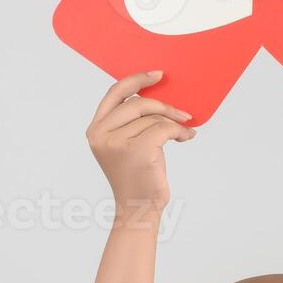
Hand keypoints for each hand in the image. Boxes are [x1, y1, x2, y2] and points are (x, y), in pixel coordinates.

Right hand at [85, 70, 195, 213]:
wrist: (139, 208)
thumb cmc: (137, 175)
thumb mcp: (128, 143)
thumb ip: (133, 120)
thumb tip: (159, 94)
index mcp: (96, 130)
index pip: (115, 93)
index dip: (136, 80)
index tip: (157, 74)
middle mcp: (101, 135)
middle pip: (138, 103)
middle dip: (164, 106)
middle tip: (183, 113)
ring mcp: (117, 143)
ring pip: (153, 118)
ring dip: (174, 123)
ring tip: (184, 131)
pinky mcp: (137, 150)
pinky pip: (164, 128)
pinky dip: (179, 132)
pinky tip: (186, 138)